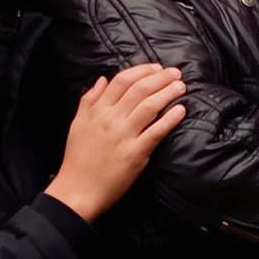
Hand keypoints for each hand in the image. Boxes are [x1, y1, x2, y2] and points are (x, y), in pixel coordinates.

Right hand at [47, 63, 184, 218]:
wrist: (78, 190)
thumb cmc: (78, 158)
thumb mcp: (78, 124)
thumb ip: (89, 99)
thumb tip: (102, 79)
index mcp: (97, 110)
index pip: (121, 81)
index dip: (142, 71)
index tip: (156, 68)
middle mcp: (111, 119)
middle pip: (139, 90)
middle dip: (160, 78)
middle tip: (176, 73)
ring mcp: (124, 136)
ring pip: (149, 107)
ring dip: (167, 93)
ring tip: (181, 86)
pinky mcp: (135, 154)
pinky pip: (155, 132)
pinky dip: (169, 120)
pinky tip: (180, 111)